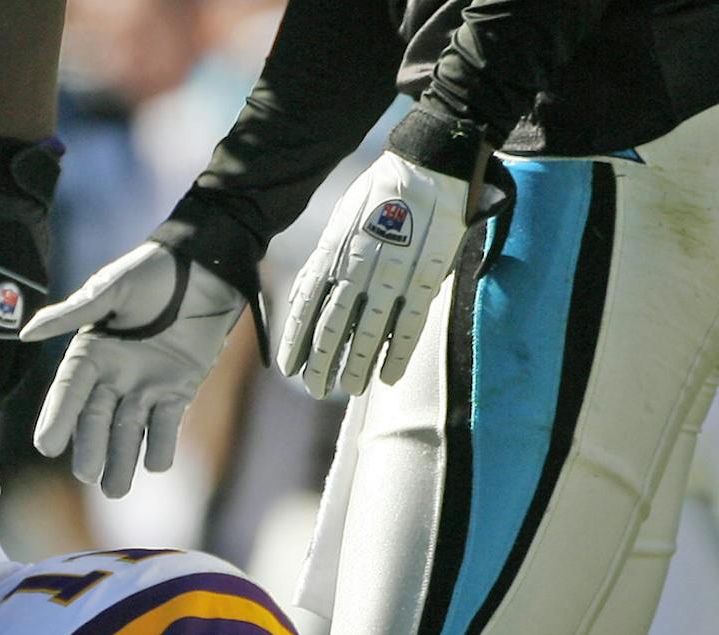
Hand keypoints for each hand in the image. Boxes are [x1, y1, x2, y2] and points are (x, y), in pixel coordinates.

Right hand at [22, 242, 246, 497]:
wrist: (207, 266)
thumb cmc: (155, 271)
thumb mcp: (112, 287)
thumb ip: (73, 313)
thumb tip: (27, 333)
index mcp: (91, 352)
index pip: (69, 390)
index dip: (57, 416)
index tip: (47, 446)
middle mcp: (113, 375)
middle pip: (96, 419)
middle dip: (91, 447)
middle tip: (86, 474)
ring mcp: (145, 386)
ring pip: (128, 431)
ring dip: (122, 459)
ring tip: (116, 490)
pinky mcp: (177, 390)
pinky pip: (165, 424)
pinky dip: (161, 444)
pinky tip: (156, 464)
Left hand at [278, 129, 508, 399]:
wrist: (428, 161)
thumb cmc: (380, 193)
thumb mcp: (340, 223)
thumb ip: (325, 262)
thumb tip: (305, 296)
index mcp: (333, 253)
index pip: (306, 307)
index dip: (297, 342)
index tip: (290, 370)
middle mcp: (357, 266)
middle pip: (333, 327)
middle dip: (322, 363)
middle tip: (317, 388)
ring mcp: (392, 272)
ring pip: (369, 332)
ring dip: (357, 365)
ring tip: (349, 388)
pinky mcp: (426, 274)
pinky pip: (409, 323)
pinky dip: (397, 353)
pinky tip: (388, 377)